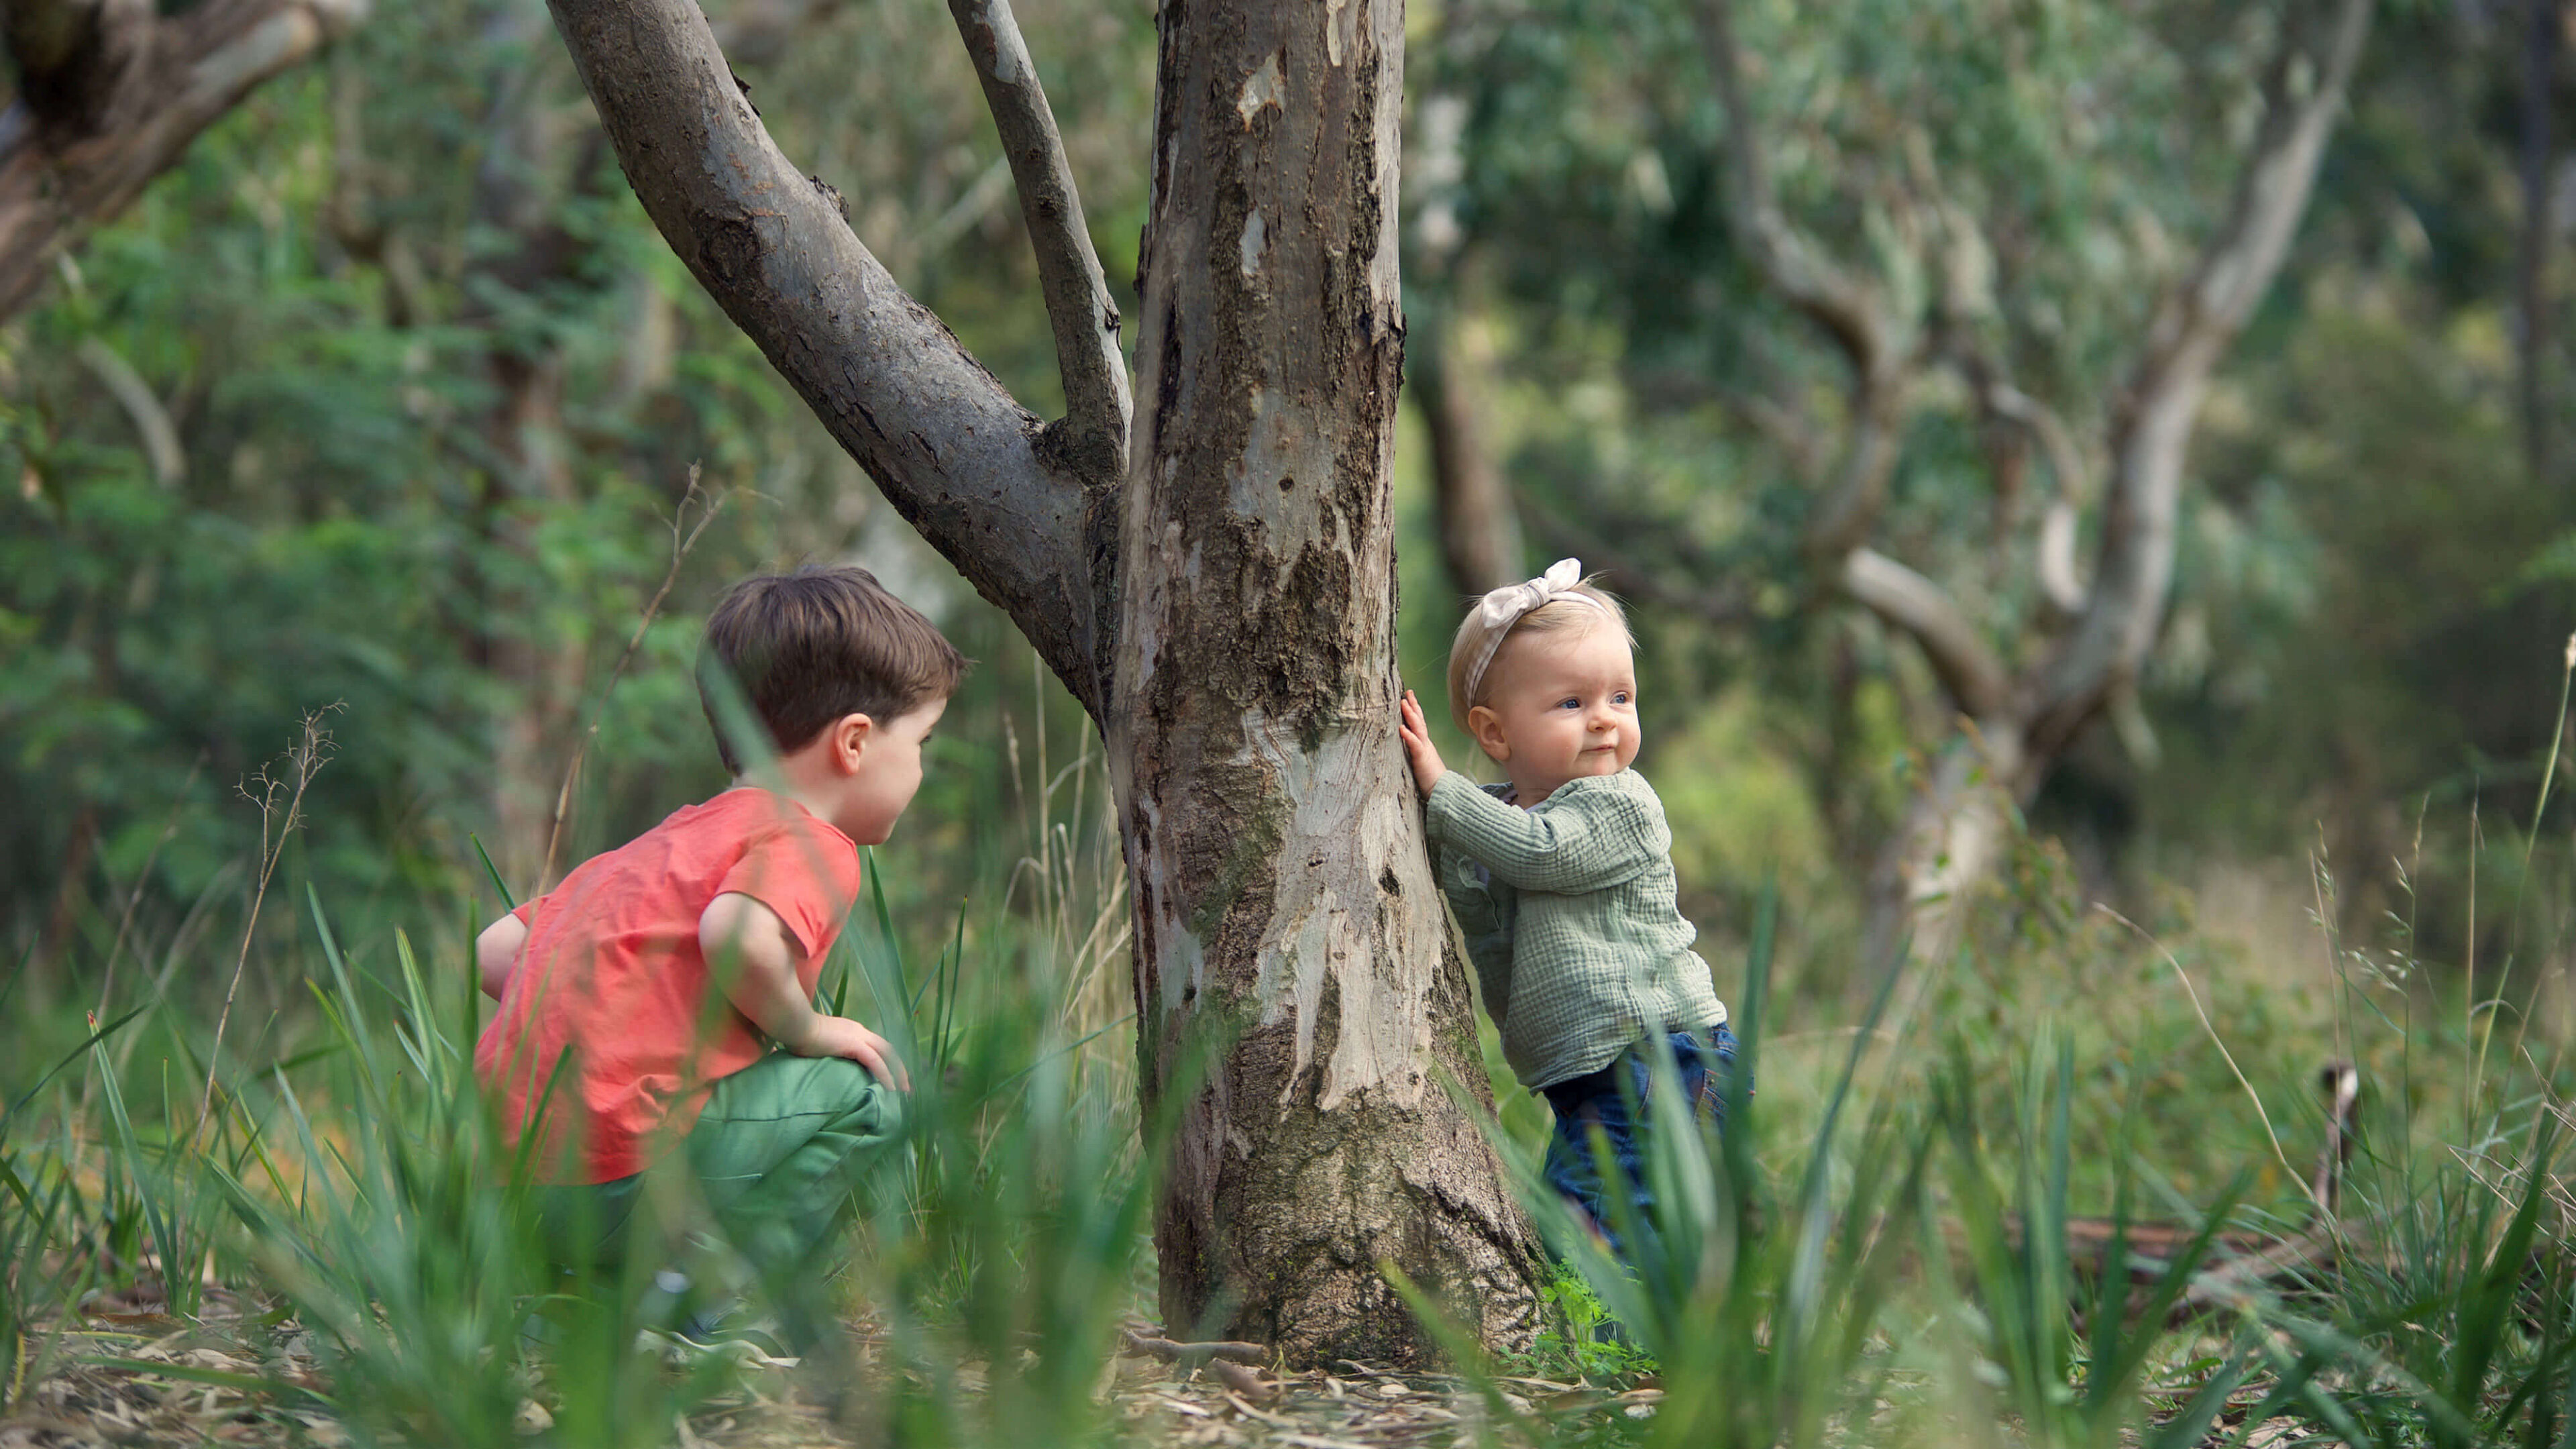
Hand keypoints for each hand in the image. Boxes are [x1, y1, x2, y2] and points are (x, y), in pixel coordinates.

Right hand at [789, 1013, 910, 1090]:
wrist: (795, 1026)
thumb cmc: (799, 1036)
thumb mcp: (818, 1045)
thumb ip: (827, 1052)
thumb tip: (824, 1064)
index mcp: (852, 1030)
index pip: (875, 1045)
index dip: (886, 1060)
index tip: (893, 1074)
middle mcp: (859, 1031)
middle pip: (887, 1048)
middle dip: (898, 1066)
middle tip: (906, 1085)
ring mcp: (858, 1036)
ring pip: (886, 1054)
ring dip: (897, 1072)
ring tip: (903, 1090)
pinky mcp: (854, 1044)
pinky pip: (876, 1062)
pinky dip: (885, 1075)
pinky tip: (890, 1088)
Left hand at [1398, 690, 1446, 798]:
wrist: (1442, 792)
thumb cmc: (1429, 779)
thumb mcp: (1419, 761)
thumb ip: (1412, 751)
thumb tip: (1401, 742)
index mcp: (1423, 743)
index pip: (1418, 723)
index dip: (1413, 709)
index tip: (1407, 697)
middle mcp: (1425, 743)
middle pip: (1419, 720)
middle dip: (1413, 705)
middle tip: (1407, 692)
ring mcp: (1424, 750)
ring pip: (1418, 728)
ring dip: (1410, 715)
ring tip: (1403, 703)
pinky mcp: (1422, 759)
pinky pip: (1415, 745)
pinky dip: (1408, 735)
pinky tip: (1401, 728)